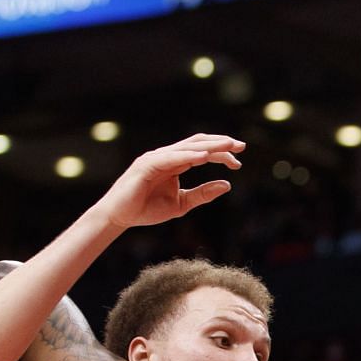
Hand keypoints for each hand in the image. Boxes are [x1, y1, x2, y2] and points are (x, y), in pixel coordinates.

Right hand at [89, 133, 242, 229]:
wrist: (120, 216)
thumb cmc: (147, 209)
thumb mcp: (182, 203)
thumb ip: (203, 194)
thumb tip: (227, 185)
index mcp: (175, 163)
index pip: (202, 152)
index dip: (221, 154)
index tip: (238, 163)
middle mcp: (166, 156)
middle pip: (197, 143)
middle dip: (220, 143)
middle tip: (241, 146)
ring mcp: (156, 158)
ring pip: (187, 147)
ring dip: (208, 146)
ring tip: (228, 147)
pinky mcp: (147, 164)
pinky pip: (171, 158)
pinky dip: (188, 156)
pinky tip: (204, 157)